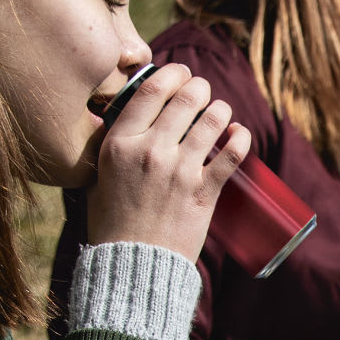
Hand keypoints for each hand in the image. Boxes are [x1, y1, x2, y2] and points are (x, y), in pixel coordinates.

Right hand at [87, 63, 250, 261]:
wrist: (131, 267)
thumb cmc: (112, 223)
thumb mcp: (98, 177)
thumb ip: (113, 147)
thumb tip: (128, 120)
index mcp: (120, 144)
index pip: (152, 90)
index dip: (172, 73)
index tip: (180, 73)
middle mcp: (150, 151)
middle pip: (186, 98)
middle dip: (199, 87)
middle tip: (202, 90)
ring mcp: (179, 171)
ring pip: (213, 119)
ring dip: (221, 108)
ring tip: (221, 111)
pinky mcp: (204, 191)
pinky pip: (233, 153)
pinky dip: (241, 137)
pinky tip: (239, 133)